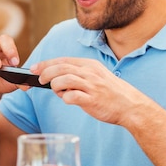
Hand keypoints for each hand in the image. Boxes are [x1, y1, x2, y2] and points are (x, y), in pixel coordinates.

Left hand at [33, 57, 149, 124]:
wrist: (130, 105)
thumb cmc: (110, 92)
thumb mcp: (95, 76)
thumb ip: (77, 75)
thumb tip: (55, 80)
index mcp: (89, 65)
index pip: (62, 60)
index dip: (46, 63)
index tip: (34, 68)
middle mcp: (90, 73)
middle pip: (61, 68)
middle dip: (46, 73)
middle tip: (40, 80)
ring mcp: (92, 86)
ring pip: (64, 80)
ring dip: (55, 86)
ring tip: (58, 91)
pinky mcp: (92, 100)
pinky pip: (72, 97)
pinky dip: (65, 98)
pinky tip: (68, 100)